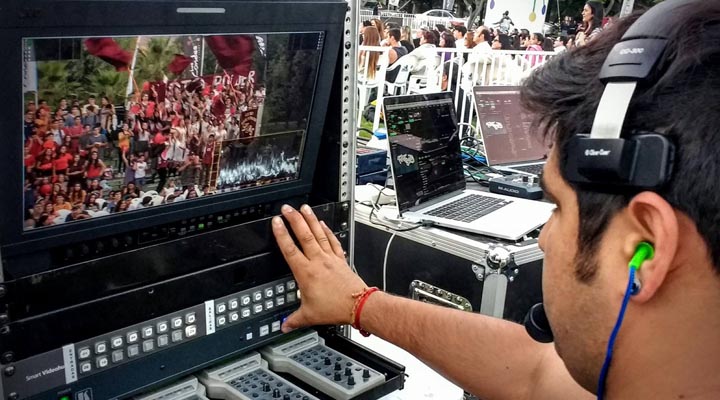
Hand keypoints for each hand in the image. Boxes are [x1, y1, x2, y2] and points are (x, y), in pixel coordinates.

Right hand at [272, 204, 367, 332]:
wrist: (358, 305)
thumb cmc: (336, 308)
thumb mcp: (310, 315)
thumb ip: (294, 319)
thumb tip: (284, 325)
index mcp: (306, 273)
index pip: (290, 249)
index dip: (281, 234)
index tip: (276, 222)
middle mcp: (318, 261)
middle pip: (304, 235)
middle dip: (294, 219)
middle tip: (287, 208)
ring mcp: (330, 258)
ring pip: (318, 234)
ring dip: (310, 219)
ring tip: (304, 207)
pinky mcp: (340, 260)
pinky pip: (333, 241)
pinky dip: (327, 231)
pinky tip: (322, 223)